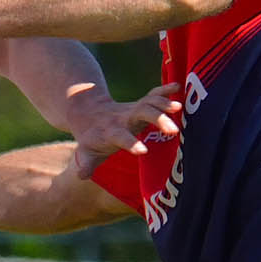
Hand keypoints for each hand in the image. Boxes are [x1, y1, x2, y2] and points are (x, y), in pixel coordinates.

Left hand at [66, 82, 182, 177]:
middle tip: (173, 130)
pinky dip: (165, 90)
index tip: (143, 151)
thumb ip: (85, 164)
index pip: (120, 137)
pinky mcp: (142, 104)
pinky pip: (154, 95)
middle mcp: (124, 118)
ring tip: (179, 107)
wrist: (89, 114)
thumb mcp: (86, 152)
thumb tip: (81, 175)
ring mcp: (133, 109)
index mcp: (111, 132)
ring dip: (164, 104)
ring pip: (150, 103)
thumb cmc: (92, 140)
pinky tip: (178, 86)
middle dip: (158, 120)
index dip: (130, 143)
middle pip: (141, 114)